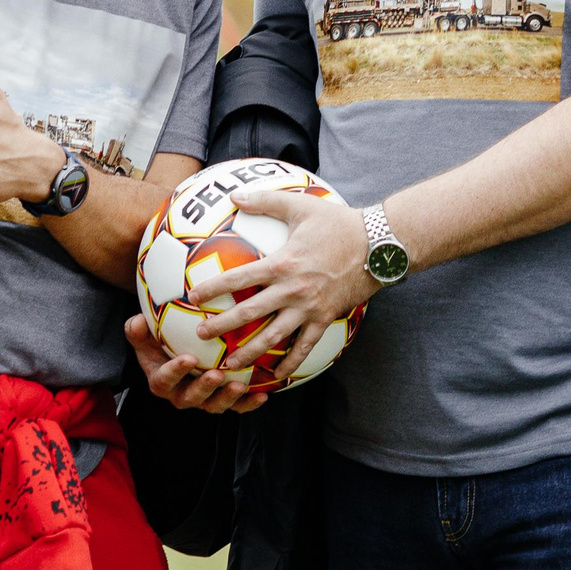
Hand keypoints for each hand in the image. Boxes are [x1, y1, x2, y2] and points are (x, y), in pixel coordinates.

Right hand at [124, 314, 264, 414]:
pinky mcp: (222, 399)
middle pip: (190, 398)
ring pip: (214, 405)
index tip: (188, 358)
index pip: (163, 380)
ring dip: (227, 398)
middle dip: (204, 389)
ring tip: (240, 385)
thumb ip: (137, 329)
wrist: (177, 346)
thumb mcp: (144, 332)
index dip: (174, 372)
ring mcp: (203, 399)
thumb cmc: (159, 337)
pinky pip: (236, 406)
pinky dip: (249, 403)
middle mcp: (181, 393)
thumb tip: (138, 322)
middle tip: (216, 374)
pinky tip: (262, 394)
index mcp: (161, 380)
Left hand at [190, 188, 377, 381]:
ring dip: (249, 353)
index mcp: (282, 264)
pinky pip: (304, 346)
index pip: (239, 278)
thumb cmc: (338, 223)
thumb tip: (234, 195)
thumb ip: (265, 200)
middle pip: (249, 313)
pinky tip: (277, 375)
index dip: (213, 288)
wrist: (378, 246)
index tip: (193, 296)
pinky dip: (290, 362)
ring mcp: (308, 308)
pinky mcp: (325, 318)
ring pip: (273, 337)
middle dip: (221, 326)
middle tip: (200, 334)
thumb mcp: (300, 206)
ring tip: (229, 366)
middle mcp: (292, 290)